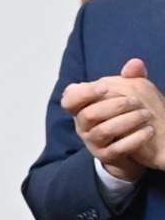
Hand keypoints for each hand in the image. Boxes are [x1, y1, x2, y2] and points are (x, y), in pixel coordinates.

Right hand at [62, 58, 164, 178]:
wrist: (125, 146)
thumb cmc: (120, 115)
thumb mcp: (122, 95)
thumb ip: (129, 78)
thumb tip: (135, 63)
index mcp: (81, 108)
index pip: (69, 99)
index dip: (84, 93)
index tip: (105, 87)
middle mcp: (82, 125)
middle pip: (88, 114)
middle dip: (114, 106)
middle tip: (137, 101)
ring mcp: (93, 142)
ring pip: (104, 131)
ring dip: (127, 121)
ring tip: (147, 115)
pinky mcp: (106, 156)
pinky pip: (118, 149)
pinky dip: (135, 139)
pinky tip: (149, 130)